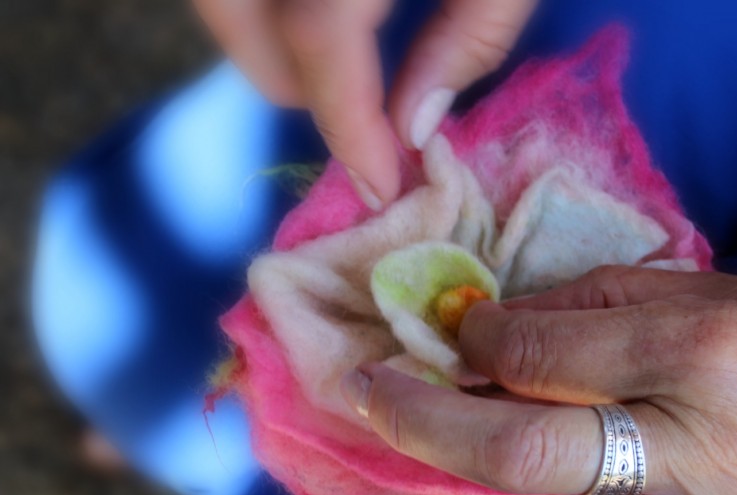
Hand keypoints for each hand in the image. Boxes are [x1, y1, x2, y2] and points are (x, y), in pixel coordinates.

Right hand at [194, 0, 536, 208]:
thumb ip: (465, 41)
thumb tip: (411, 129)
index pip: (317, 34)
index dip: (347, 123)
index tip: (381, 189)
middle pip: (239, 22)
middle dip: (292, 86)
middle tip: (364, 122)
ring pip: (226, 7)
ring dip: (271, 48)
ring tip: (350, 70)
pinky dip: (267, 16)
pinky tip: (336, 19)